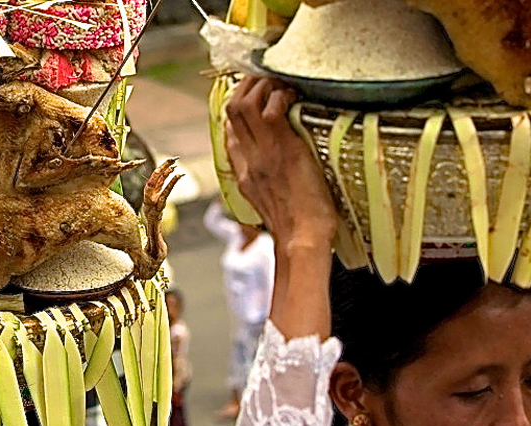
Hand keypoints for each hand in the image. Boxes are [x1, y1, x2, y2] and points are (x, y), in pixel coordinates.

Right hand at [224, 77, 336, 250]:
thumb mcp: (273, 201)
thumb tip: (279, 169)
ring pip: (245, 103)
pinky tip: (295, 97)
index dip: (239, 105)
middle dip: (248, 85)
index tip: (256, 94)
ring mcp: (262, 154)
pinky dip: (282, 96)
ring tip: (282, 84)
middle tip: (270, 79)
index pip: (229, 128)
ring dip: (263, 86)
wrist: (302, 240)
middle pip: (231, 109)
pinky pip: (272, 110)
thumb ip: (268, 181)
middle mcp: (247, 160)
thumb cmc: (297, 226)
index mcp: (243, 172)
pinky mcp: (282, 150)